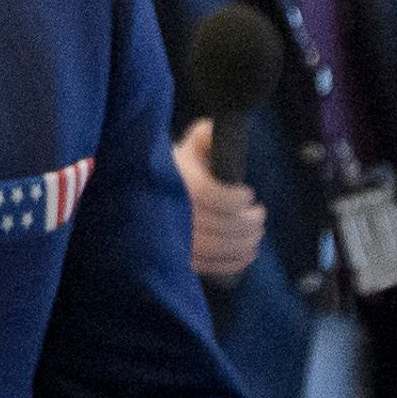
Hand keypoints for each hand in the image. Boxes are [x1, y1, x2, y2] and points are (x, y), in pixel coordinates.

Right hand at [169, 121, 266, 281]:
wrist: (138, 197)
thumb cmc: (170, 171)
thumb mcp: (183, 148)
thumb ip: (204, 135)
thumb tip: (218, 131)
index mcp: (177, 184)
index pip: (211, 195)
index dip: (236, 198)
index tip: (248, 194)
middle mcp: (176, 214)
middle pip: (221, 225)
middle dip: (248, 222)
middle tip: (259, 214)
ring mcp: (177, 240)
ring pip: (219, 248)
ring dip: (246, 242)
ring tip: (257, 233)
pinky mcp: (179, 259)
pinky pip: (211, 265)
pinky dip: (235, 262)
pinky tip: (248, 253)